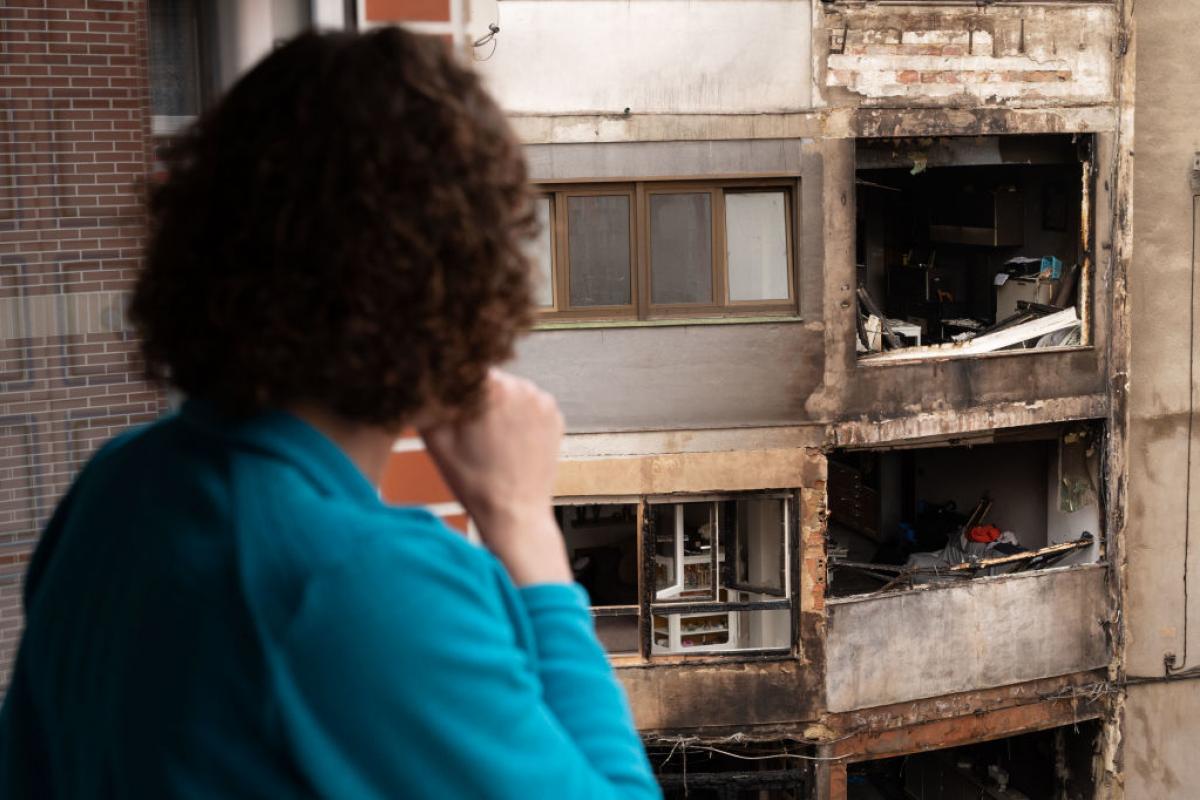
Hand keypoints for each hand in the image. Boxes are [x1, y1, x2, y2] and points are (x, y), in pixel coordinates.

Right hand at [420, 370, 571, 586]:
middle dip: (479, 397)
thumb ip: (429, 400)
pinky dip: (520, 418)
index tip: (453, 402)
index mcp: (491, 387)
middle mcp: (522, 387)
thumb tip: (424, 377)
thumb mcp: (435, 439)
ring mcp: (543, 402)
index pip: (466, 367)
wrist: (513, 513)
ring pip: (512, 391)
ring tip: (491, 440)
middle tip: (471, 428)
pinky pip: (530, 406)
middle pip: (490, 379)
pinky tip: (509, 442)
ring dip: (501, 406)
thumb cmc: (472, 480)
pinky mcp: (555, 417)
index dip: (456, 384)